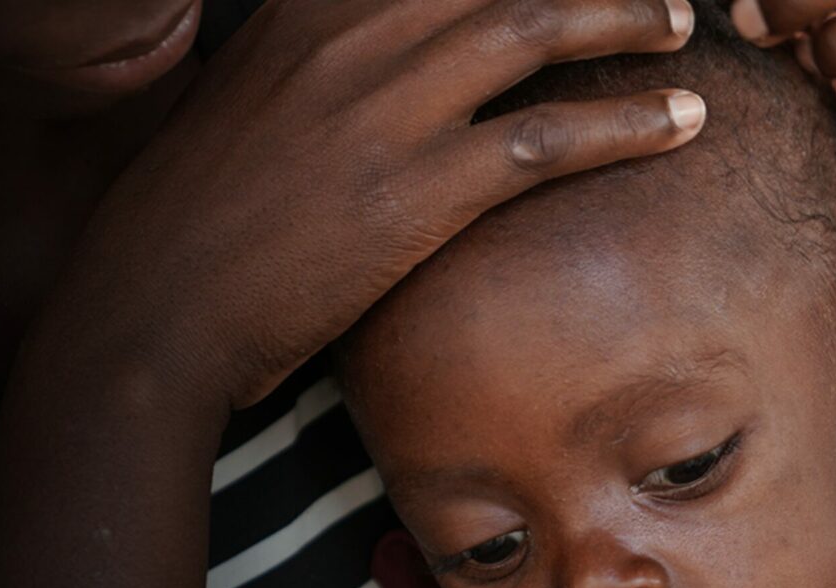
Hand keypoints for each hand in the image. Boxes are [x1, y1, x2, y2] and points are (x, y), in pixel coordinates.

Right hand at [42, 0, 709, 408]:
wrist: (152, 309)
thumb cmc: (199, 221)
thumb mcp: (250, 97)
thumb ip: (319, 52)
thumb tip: (386, 47)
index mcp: (309, 4)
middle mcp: (349, 30)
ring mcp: (384, 102)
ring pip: (536, 24)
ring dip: (626, 14)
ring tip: (681, 19)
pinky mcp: (416, 186)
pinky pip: (550, 137)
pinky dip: (630, 121)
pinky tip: (683, 120)